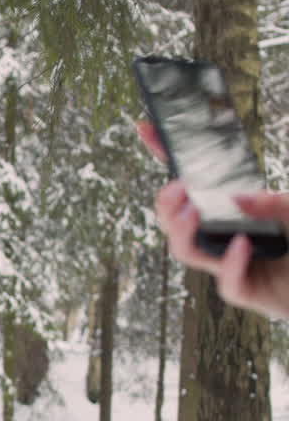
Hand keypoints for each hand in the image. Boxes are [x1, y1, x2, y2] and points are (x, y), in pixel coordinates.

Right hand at [137, 120, 288, 319]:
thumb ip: (272, 201)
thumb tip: (236, 198)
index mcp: (230, 213)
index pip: (192, 185)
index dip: (167, 158)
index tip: (147, 129)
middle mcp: (223, 238)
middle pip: (176, 223)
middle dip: (167, 207)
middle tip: (178, 189)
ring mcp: (232, 266)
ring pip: (189, 253)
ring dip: (183, 233)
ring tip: (192, 213)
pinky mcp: (249, 291)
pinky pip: (229, 284)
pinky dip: (231, 264)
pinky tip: (241, 244)